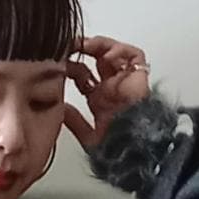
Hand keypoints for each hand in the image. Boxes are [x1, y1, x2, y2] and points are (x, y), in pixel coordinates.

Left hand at [61, 34, 152, 151]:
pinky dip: (122, 51)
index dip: (71, 66)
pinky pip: (135, 57)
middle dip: (83, 50)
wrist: (134, 153)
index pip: (83, 74)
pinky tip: (108, 55)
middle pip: (97, 59)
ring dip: (99, 45)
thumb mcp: (88, 136)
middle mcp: (111, 88)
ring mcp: (124, 82)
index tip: (59, 62)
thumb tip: (61, 109)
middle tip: (70, 46)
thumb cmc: (117, 150)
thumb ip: (74, 121)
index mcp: (99, 99)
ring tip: (86, 45)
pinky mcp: (139, 79)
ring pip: (113, 53)